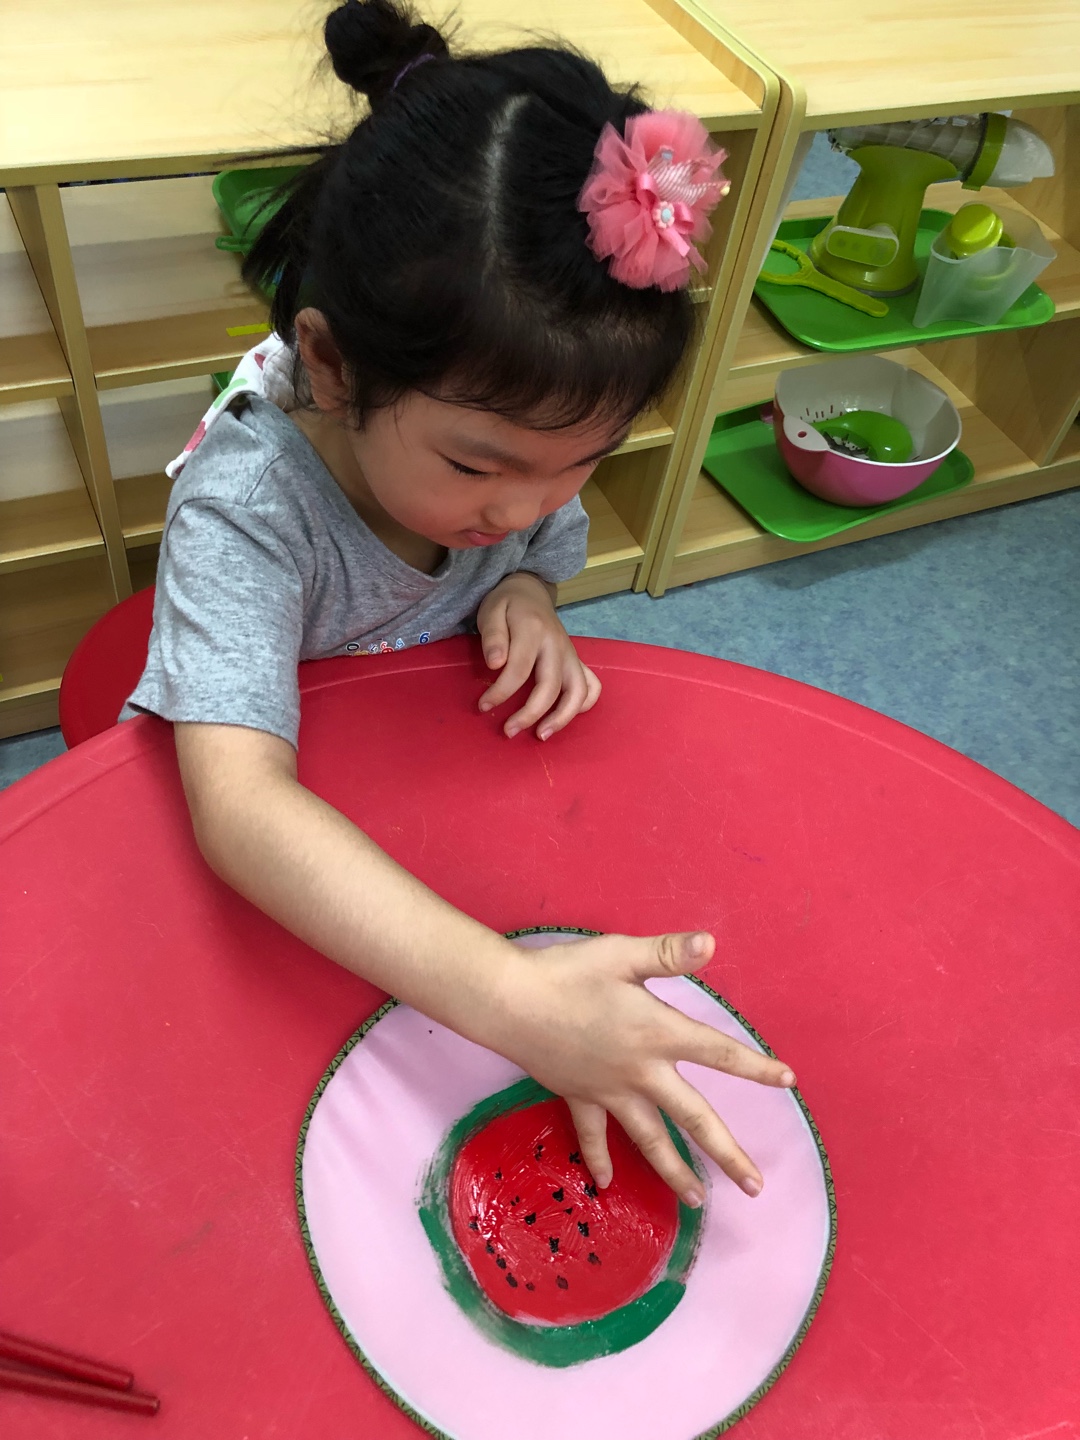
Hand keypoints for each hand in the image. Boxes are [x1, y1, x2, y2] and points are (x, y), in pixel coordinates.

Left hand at [476, 572, 600, 739]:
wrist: (529, 590)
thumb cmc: (507, 605)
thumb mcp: (491, 610)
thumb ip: (493, 636)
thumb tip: (496, 664)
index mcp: (534, 631)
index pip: (519, 669)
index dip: (501, 692)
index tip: (483, 706)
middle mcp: (557, 645)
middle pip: (551, 686)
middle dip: (530, 714)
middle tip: (509, 731)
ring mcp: (571, 654)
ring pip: (579, 691)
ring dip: (562, 717)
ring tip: (542, 735)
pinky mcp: (576, 661)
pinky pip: (591, 686)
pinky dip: (584, 705)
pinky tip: (564, 717)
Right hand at [482, 931, 795, 1203]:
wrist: (509, 1003)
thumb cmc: (567, 973)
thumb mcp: (621, 954)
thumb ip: (668, 953)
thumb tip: (711, 942)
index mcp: (657, 1033)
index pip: (718, 1053)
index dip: (755, 1067)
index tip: (788, 1082)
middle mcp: (640, 1072)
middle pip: (693, 1118)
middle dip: (726, 1153)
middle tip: (755, 1187)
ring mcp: (609, 1092)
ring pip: (649, 1140)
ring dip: (675, 1171)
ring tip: (698, 1201)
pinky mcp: (578, 1097)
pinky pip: (593, 1136)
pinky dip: (599, 1160)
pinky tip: (605, 1185)